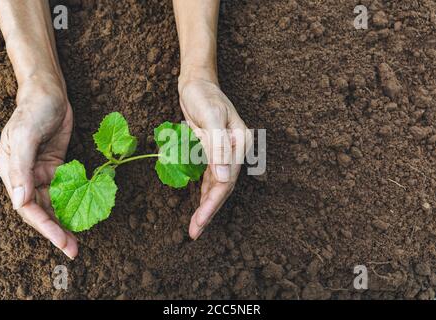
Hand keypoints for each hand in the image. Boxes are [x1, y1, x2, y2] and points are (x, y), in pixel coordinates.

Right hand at [0, 76, 77, 258]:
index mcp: (11, 171)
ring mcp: (39, 173)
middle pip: (39, 211)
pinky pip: (62, 191)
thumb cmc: (34, 110)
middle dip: (55, 231)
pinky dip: (69, 205)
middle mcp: (23, 176)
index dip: (44, 226)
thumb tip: (20, 202)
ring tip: (77, 241)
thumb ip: (21, 168)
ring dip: (63, 222)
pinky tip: (79, 216)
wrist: (49, 93)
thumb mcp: (25, 135)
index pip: (27, 207)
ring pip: (51, 204)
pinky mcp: (54, 167)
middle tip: (73, 250)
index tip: (62, 241)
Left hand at [179, 77, 251, 239]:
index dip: (213, 203)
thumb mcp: (209, 117)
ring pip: (216, 185)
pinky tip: (200, 206)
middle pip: (223, 187)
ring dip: (206, 205)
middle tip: (195, 232)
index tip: (200, 221)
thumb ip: (217, 147)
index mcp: (240, 143)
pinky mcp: (213, 152)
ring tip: (195, 226)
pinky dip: (204, 192)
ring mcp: (225, 152)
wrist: (197, 83)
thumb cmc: (203, 96)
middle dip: (209, 210)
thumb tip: (224, 179)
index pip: (227, 180)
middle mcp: (235, 150)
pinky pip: (210, 177)